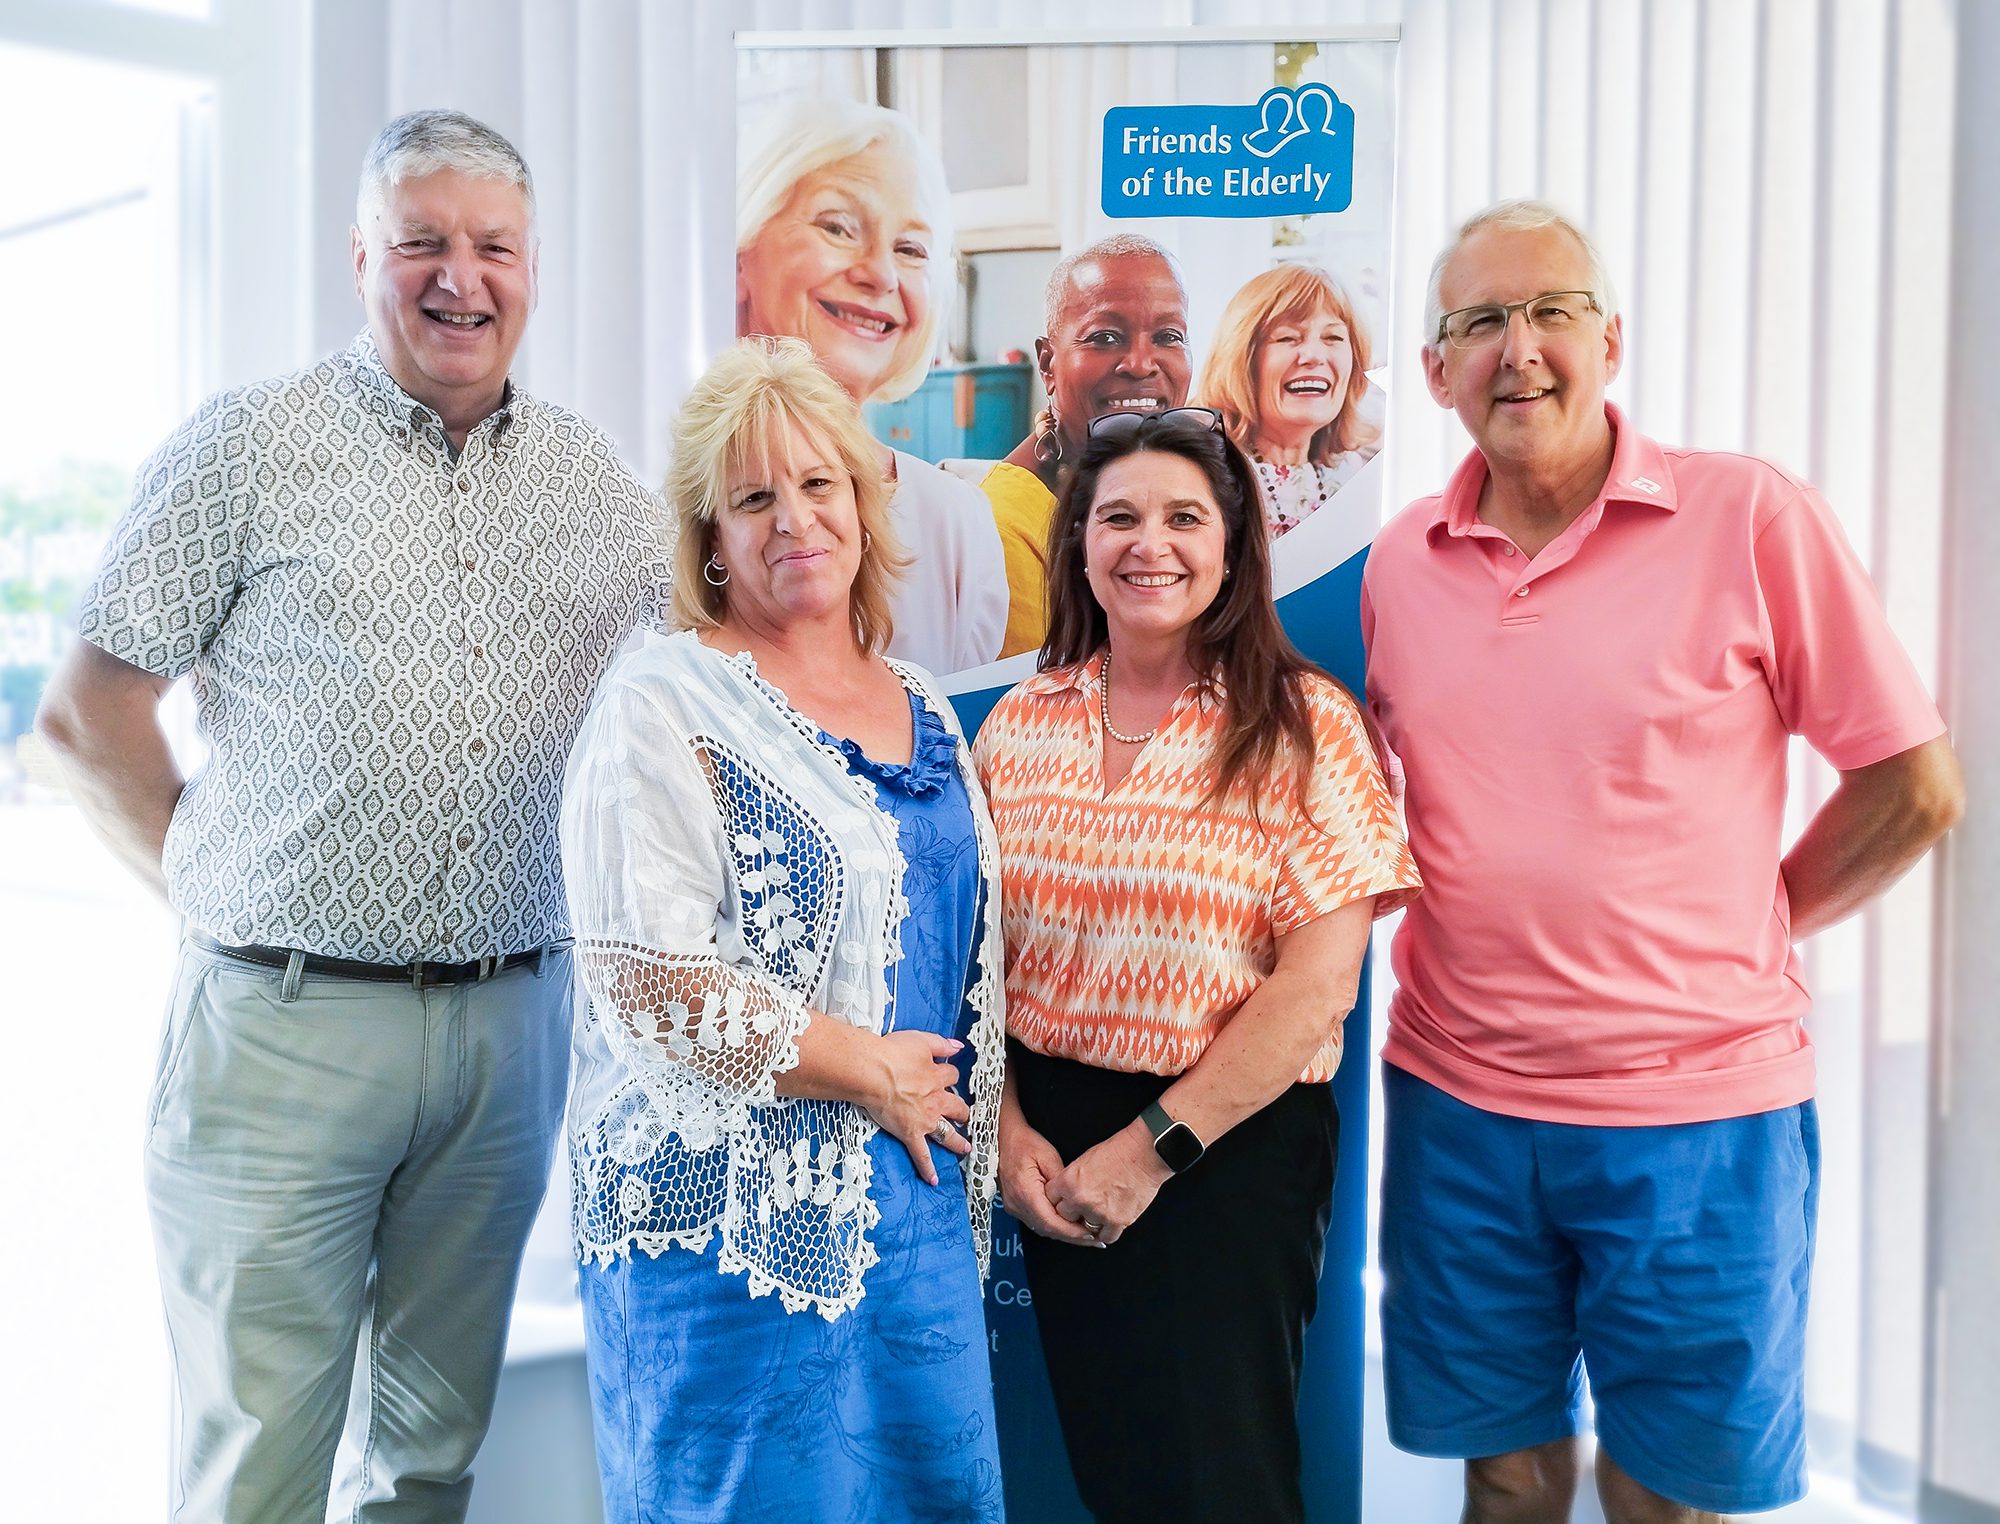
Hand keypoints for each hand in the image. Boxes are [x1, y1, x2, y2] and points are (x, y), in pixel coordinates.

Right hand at [863, 1031, 971, 1185]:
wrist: (874, 1073)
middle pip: (957, 1107)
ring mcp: (925, 1120)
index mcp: (938, 1077)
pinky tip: (934, 1179)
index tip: (946, 1076)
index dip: (949, 1076)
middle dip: (962, 1111)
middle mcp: (936, 1100)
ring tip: (966, 1148)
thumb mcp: (921, 1040)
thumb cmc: (892, 1054)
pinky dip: (928, 1168)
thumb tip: (959, 1046)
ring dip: (958, 1141)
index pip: (952, 1076)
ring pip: (948, 1133)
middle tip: (965, 1116)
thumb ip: (942, 1044)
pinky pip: (922, 1155)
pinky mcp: (911, 1134)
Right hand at [998, 1085, 1096, 1246]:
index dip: (1072, 1232)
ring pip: (1041, 1228)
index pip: (1051, 1222)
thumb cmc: (1024, 1142)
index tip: (1090, 1235)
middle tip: (1094, 1239)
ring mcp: (1014, 1207)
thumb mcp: (1048, 1156)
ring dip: (1063, 1233)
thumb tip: (1075, 1200)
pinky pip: (1036, 1221)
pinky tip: (1067, 1224)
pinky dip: (1053, 1225)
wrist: (1002, 1137)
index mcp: (1025, 1193)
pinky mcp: (1015, 1205)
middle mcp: (1017, 1205)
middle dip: (1071, 1237)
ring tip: (1085, 1234)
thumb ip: (1062, 1181)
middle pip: (1047, 1230)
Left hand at [1045, 1120, 1171, 1246]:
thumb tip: (1067, 1192)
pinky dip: (1108, 1232)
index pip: (1050, 1198)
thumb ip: (1071, 1179)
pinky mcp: (1117, 1221)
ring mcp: (1098, 1212)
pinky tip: (1110, 1222)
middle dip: (1071, 1212)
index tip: (1063, 1200)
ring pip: (1084, 1228)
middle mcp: (1080, 1199)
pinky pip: (1106, 1237)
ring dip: (1090, 1222)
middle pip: (1064, 1216)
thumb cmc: (1118, 1151)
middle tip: (1081, 1206)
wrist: (1144, 1153)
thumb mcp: (1084, 1159)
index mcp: (1068, 1181)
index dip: (1057, 1199)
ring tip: (1099, 1211)